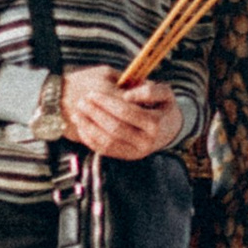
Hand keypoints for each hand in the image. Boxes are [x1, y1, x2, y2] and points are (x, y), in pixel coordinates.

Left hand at [62, 69, 178, 160]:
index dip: (108, 103)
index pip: (127, 112)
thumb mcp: (165, 93)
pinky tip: (82, 126)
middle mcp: (146, 141)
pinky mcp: (126, 157)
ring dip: (89, 127)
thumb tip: (127, 96)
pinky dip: (90, 139)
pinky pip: (104, 150)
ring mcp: (136, 152)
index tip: (93, 93)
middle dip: (95, 114)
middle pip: (115, 128)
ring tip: (77, 114)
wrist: (169, 129)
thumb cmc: (162, 106)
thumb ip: (149, 90)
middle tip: (81, 102)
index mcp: (156, 123)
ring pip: (107, 141)